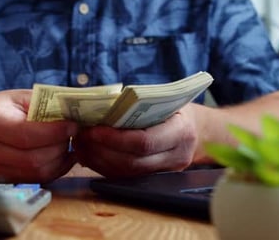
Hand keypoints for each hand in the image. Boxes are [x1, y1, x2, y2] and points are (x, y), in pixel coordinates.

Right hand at [0, 89, 78, 182]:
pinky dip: (54, 169)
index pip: (26, 134)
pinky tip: (60, 155)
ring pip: (37, 172)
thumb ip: (45, 105)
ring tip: (65, 143)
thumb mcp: (20, 97)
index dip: (54, 132)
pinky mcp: (3, 180)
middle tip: (71, 134)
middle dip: (59, 146)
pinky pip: (36, 179)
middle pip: (33, 158)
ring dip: (59, 159)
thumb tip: (75, 113)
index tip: (72, 125)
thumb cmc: (2, 108)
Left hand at [74, 104, 198, 176]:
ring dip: (98, 160)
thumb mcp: (164, 99)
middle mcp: (175, 157)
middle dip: (101, 150)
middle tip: (81, 136)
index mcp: (180, 132)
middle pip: (132, 161)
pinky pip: (124, 176)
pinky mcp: (153, 178)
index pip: (144, 142)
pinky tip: (89, 154)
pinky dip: (103, 166)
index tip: (93, 130)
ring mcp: (165, 172)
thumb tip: (100, 106)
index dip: (115, 139)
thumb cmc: (175, 108)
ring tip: (80, 144)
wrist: (199, 131)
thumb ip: (138, 104)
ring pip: (125, 173)